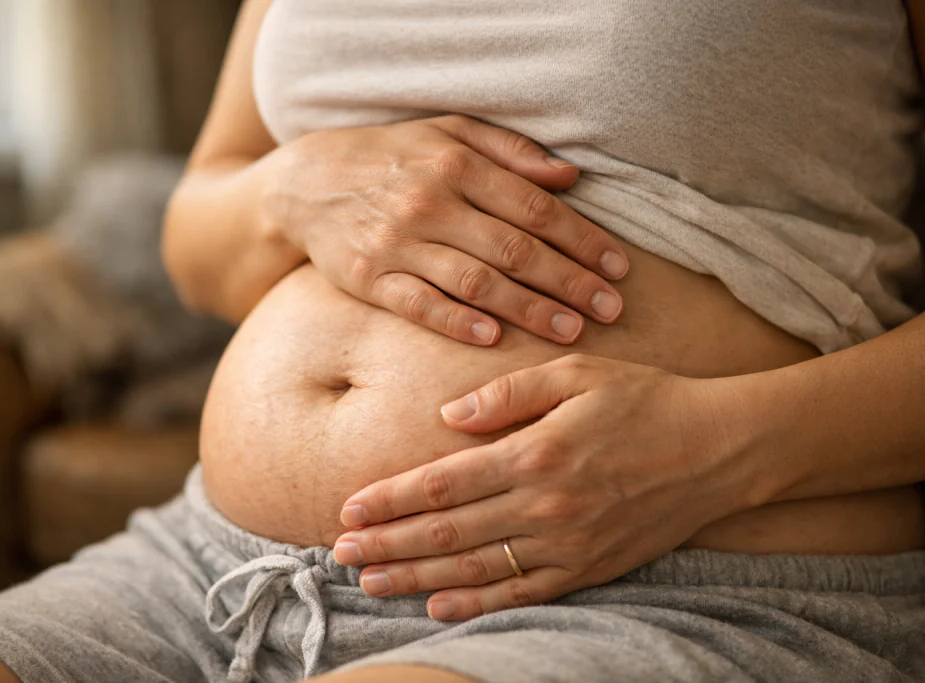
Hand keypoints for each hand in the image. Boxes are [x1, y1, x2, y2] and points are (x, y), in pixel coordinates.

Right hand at [263, 115, 628, 344]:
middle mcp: (430, 203)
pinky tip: (493, 338)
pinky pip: (418, 304)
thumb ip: (510, 151)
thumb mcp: (449, 133)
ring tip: (570, 331)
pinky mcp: (369, 278)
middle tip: (611, 311)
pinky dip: (456, 322)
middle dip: (569, 282)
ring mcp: (397, 243)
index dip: (583, 239)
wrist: (306, 182)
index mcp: (456, 166)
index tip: (618, 268)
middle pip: (514, 249)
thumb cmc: (392, 157)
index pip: (535, 208)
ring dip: (527, 309)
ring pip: (474, 281)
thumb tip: (570, 174)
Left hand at [332, 355, 757, 619]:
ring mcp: (568, 544)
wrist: (718, 450)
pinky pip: (523, 594)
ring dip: (416, 578)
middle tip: (341, 552)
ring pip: (476, 569)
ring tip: (371, 581)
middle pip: (448, 532)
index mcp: (535, 453)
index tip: (349, 508)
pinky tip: (437, 607)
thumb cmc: (646, 400)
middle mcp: (545, 505)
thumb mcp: (577, 374)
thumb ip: (508, 394)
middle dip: (388, 543)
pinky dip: (476, 603)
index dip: (391, 499)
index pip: (443, 482)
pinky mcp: (590, 568)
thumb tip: (448, 414)